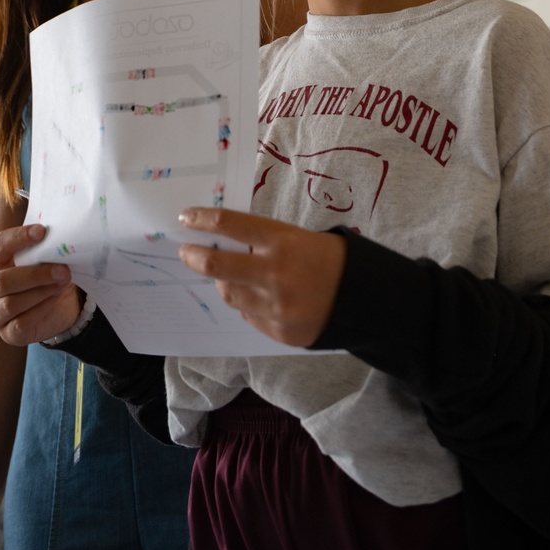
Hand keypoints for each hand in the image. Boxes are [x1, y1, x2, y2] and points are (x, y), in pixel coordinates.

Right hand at [0, 223, 82, 346]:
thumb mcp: (42, 257)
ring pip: (11, 304)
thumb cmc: (43, 273)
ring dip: (41, 292)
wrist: (57, 304)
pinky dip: (41, 309)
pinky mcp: (7, 333)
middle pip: (3, 281)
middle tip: (62, 269)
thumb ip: (42, 246)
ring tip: (62, 282)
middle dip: (35, 275)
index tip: (42, 231)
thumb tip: (58, 236)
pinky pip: (21, 323)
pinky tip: (55, 298)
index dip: (19, 237)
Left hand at [178, 207, 345, 347]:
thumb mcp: (297, 237)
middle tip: (186, 251)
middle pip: (217, 264)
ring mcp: (276, 307)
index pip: (229, 224)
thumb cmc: (327, 258)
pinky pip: (249, 316)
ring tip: (230, 275)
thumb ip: (261, 241)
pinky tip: (260, 297)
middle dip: (194, 256)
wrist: (363, 298)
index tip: (186, 217)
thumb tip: (222, 243)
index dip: (201, 219)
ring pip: (229, 294)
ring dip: (224, 282)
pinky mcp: (279, 332)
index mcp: (281, 241)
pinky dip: (248, 304)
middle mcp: (274, 274)